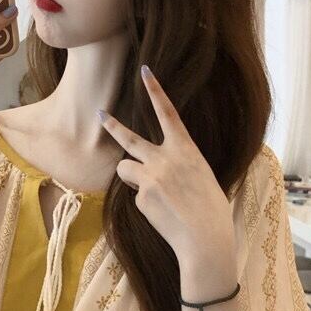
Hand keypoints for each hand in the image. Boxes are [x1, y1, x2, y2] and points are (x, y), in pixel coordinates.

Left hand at [97, 65, 234, 263]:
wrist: (205, 238)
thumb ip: (178, 165)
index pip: (168, 113)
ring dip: (132, 176)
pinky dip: (144, 201)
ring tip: (153, 193)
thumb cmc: (210, 211)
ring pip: (125, 167)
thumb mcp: (202, 177)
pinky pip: (134, 193)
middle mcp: (165, 157)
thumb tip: (158, 170)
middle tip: (100, 114)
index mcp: (186, 149)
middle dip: (113, 125)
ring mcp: (150, 176)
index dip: (155, 91)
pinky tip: (161, 212)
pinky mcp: (141, 195)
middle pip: (129, 138)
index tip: (145, 71)